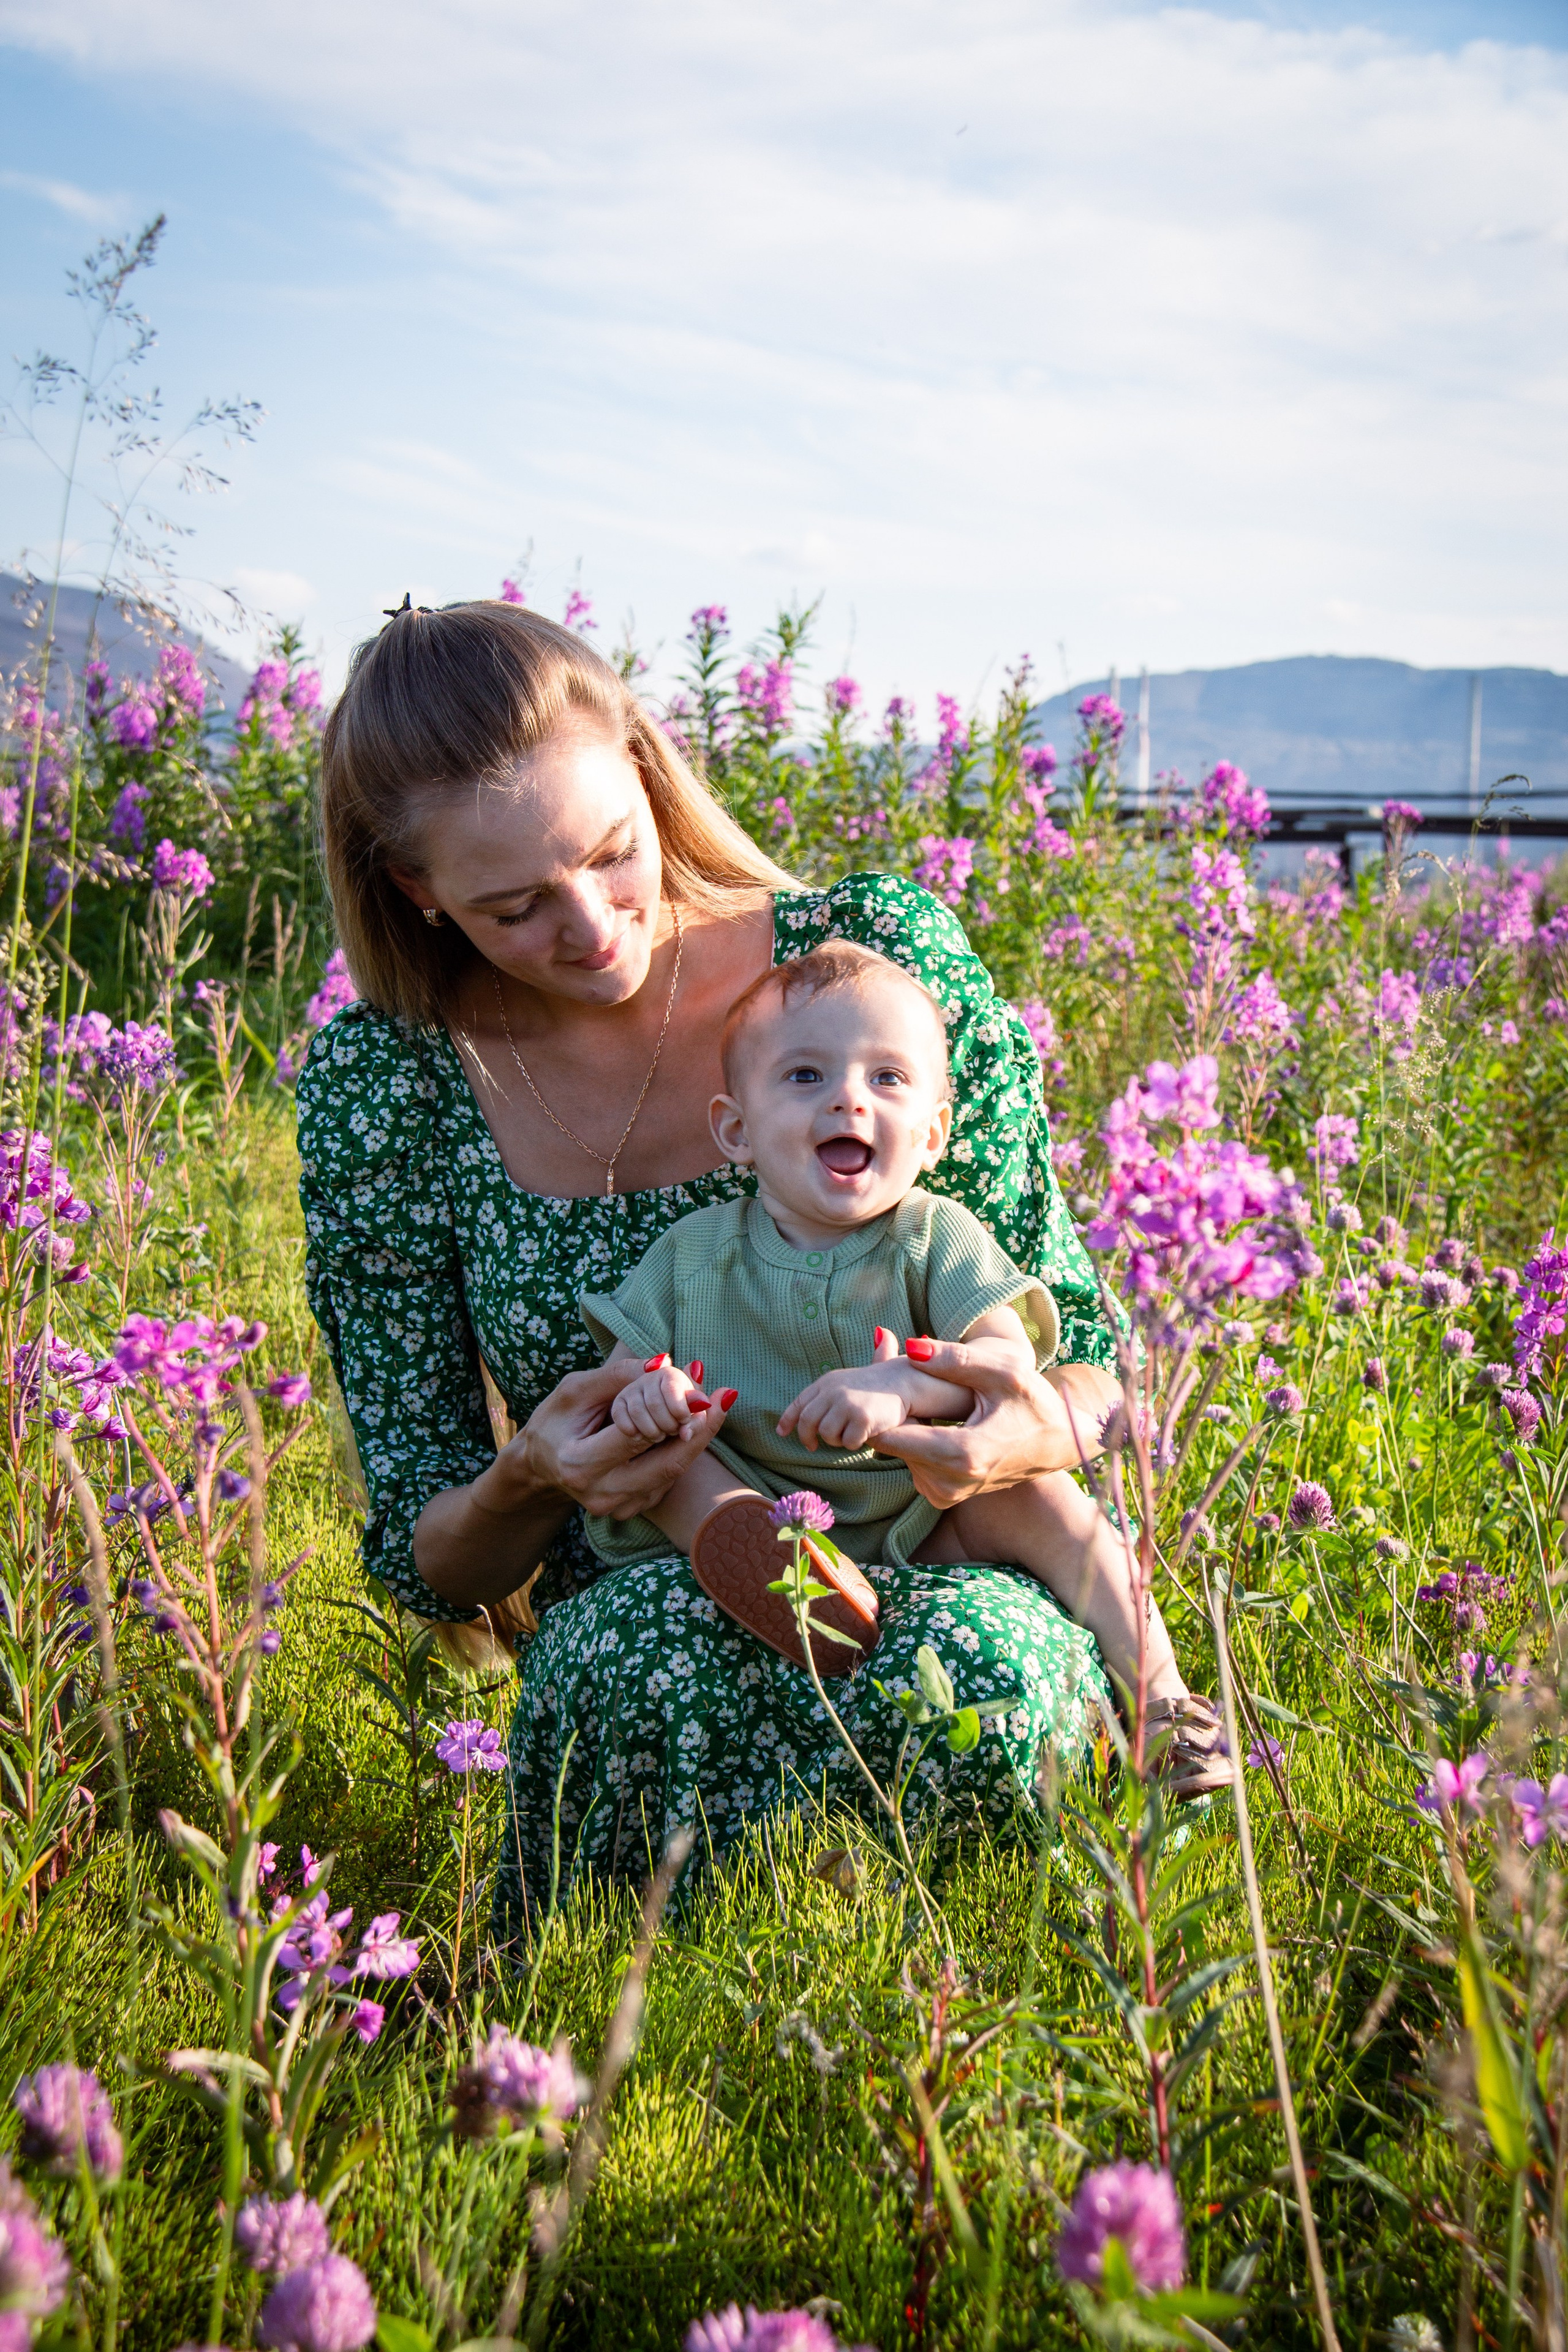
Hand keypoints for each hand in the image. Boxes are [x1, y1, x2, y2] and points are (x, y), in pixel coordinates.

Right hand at [508, 1357, 735, 1523]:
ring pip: (672, 1474)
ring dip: (694, 1439)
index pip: (638, 1436)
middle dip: (700, 1430)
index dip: (675, 1412)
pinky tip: (685, 1427)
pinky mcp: (632, 1510)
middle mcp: (601, 1493)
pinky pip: (667, 1480)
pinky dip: (680, 1451)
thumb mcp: (576, 1390)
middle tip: (723, 1398)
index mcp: (579, 1463)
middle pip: (667, 1464)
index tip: (707, 1392)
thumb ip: (618, 1375)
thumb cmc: (555, 1421)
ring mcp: (618, 1508)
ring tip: (709, 1406)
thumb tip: (664, 1363)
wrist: (539, 1466)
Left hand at [780, 1363, 916, 1451]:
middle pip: (807, 1422)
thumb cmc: (874, 1387)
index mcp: (826, 1382)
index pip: (799, 1403)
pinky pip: (848, 1442)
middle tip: (812, 1446)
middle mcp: (833, 1390)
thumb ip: (821, 1399)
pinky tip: (866, 1433)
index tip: (782, 1433)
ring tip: (850, 1432)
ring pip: (827, 1435)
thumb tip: (783, 1426)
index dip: (788, 1420)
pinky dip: (855, 1443)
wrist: (903, 1381)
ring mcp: (847, 1403)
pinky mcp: (863, 1418)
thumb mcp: (844, 1383)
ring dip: (837, 1440)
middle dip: (807, 1438)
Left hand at [869, 1343, 1118, 1509]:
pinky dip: (913, 1441)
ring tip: (914, 1396)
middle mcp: (948, 1483)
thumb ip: (956, 1359)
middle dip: (888, 1413)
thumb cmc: (1036, 1404)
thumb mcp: (1003, 1373)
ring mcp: (945, 1495)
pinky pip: (913, 1464)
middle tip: (892, 1377)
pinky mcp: (945, 1497)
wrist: (1061, 1444)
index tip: (879, 1381)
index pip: (888, 1436)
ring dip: (901, 1426)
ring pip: (899, 1455)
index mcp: (960, 1455)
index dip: (877, 1408)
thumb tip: (908, 1345)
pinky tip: (928, 1416)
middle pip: (889, 1445)